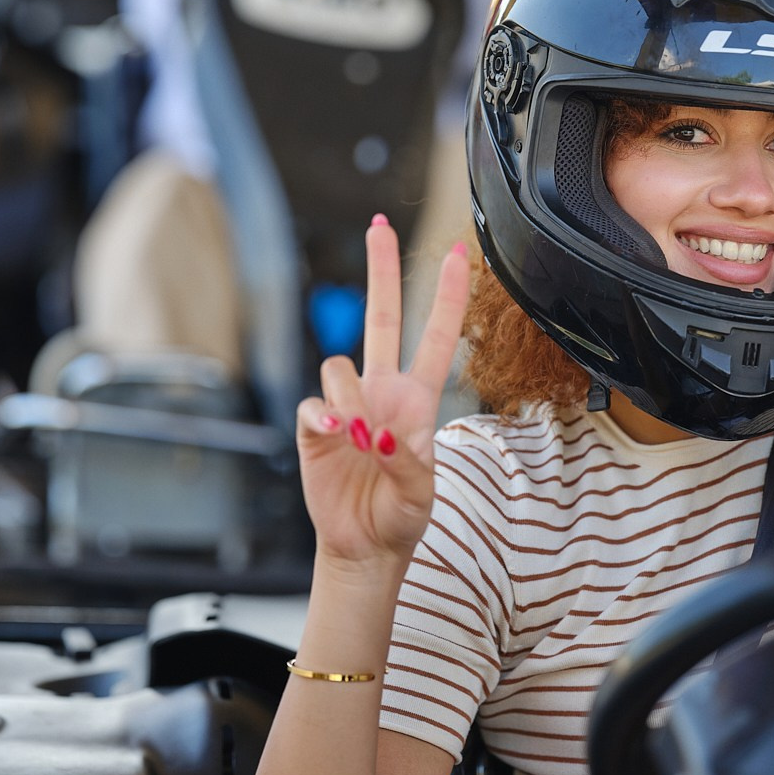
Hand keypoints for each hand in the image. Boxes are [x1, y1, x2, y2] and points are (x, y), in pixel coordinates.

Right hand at [296, 218, 469, 572]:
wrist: (364, 548)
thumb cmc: (401, 518)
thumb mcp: (421, 494)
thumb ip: (408, 462)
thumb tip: (377, 434)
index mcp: (418, 400)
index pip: (436, 337)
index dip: (448, 297)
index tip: (461, 255)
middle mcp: (382, 392)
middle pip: (380, 316)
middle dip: (381, 269)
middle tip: (379, 226)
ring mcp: (346, 405)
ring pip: (339, 365)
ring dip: (350, 400)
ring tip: (359, 443)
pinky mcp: (314, 426)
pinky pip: (313, 403)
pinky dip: (322, 419)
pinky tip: (334, 440)